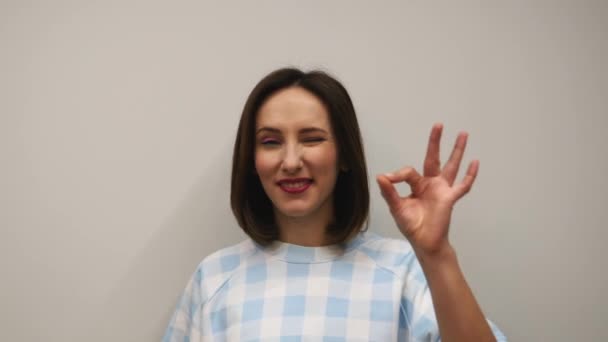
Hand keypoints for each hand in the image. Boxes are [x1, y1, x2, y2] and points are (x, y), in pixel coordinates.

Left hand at [376, 123, 478, 256]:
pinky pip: (462, 186)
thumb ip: (389, 192)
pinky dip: (469, 175)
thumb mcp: (397, 208)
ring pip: (451, 166)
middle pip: (433, 158)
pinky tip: (475, 163)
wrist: (425, 242)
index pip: (408, 172)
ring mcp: (442, 190)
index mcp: (416, 185)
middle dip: (435, 142)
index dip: (397, 174)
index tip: (388, 179)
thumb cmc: (411, 225)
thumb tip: (380, 176)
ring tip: (463, 134)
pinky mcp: (450, 198)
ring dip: (457, 150)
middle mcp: (430, 184)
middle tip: (438, 125)